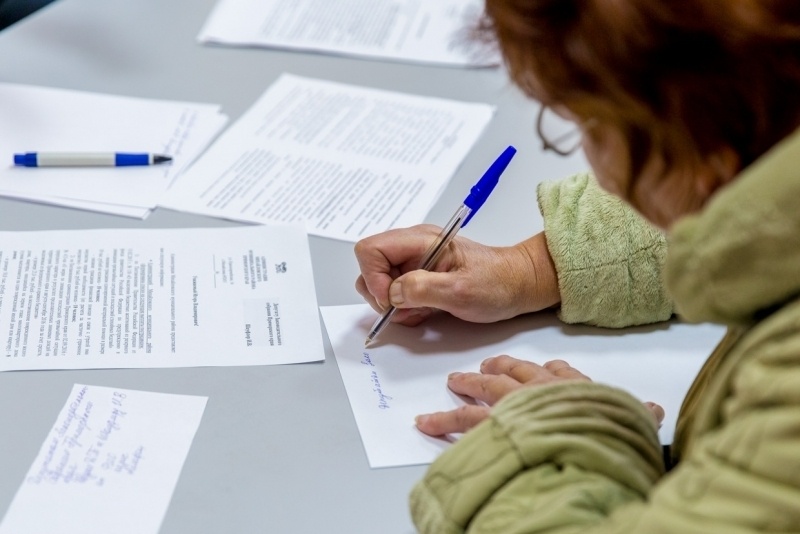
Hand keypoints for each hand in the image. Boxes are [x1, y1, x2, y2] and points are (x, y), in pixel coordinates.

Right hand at [354, 225, 559, 326]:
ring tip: (422, 310)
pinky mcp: (419, 278)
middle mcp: (412, 248)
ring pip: (380, 284)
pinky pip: (396, 295)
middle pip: (370, 267)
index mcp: (420, 240)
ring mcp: (414, 263)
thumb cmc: (499, 282)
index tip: (393, 300)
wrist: (519, 285)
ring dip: (394, 305)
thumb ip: (423, 289)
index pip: (370, 250)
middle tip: (408, 308)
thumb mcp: (462, 290)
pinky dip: (405, 309)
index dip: (374, 278)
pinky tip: (427, 311)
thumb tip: (392, 293)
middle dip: (381, 294)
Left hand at [414, 355, 664, 435]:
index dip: (546, 370)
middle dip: (497, 369)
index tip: (541, 368)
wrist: (586, 442)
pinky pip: (462, 421)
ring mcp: (513, 406)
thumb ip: (637, 413)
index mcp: (572, 387)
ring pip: (483, 392)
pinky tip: (427, 422)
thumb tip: (656, 410)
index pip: (557, 371)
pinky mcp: (492, 424)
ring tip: (451, 384)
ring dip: (465, 387)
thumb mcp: (628, 419)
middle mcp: (539, 390)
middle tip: (483, 368)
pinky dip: (443, 421)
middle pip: (514, 374)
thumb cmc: (604, 430)